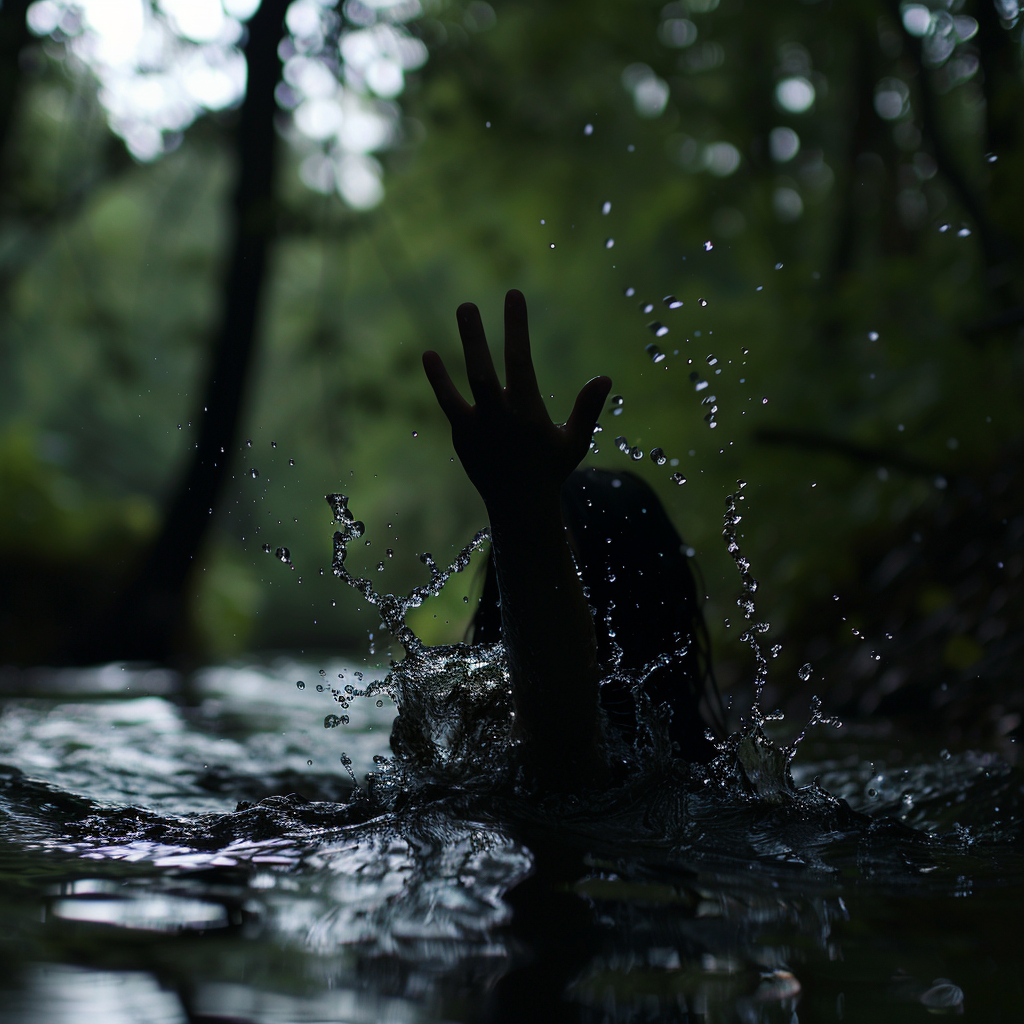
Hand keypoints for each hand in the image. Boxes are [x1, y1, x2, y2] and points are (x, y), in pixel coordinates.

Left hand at [423, 289, 610, 509]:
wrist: (519, 506)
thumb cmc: (551, 469)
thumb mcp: (574, 441)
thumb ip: (586, 409)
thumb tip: (605, 378)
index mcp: (527, 411)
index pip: (519, 360)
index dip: (516, 326)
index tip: (513, 295)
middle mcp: (499, 417)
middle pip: (481, 371)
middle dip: (473, 337)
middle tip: (465, 305)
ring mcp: (477, 428)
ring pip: (460, 387)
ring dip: (447, 360)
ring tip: (433, 338)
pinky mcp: (462, 436)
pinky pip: (448, 403)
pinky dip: (440, 381)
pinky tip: (431, 357)